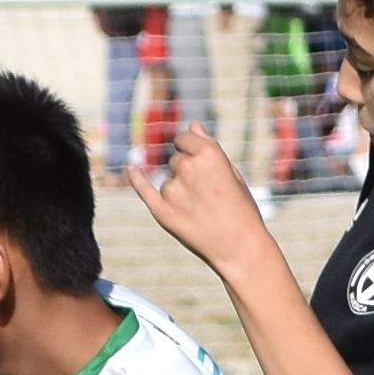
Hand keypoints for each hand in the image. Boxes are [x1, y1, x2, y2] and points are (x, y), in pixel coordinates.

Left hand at [132, 124, 271, 273]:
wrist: (240, 248)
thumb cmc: (242, 210)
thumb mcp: (232, 174)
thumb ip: (209, 148)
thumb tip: (193, 125)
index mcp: (209, 154)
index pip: (184, 138)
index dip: (191, 148)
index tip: (198, 159)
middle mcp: (188, 168)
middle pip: (176, 160)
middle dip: (187, 170)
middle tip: (207, 194)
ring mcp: (173, 189)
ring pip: (168, 180)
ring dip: (179, 189)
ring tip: (200, 210)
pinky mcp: (162, 210)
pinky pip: (144, 189)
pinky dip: (137, 178)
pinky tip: (131, 168)